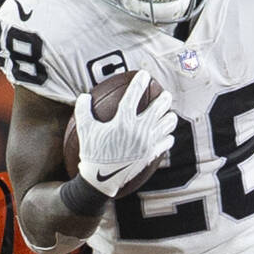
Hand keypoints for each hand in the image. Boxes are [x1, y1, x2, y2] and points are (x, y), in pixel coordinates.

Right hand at [74, 71, 175, 197]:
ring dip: (169, 116)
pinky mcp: (152, 154)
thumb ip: (83, 111)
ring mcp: (148, 143)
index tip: (144, 74)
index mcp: (123, 121)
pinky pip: (167, 142)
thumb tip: (84, 96)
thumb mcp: (84, 130)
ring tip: (168, 113)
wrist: (101, 180)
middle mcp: (139, 130)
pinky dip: (168, 136)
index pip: (134, 95)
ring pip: (168, 124)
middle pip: (160, 107)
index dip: (140, 82)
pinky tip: (166, 134)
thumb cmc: (92, 153)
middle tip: (164, 95)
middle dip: (164, 98)